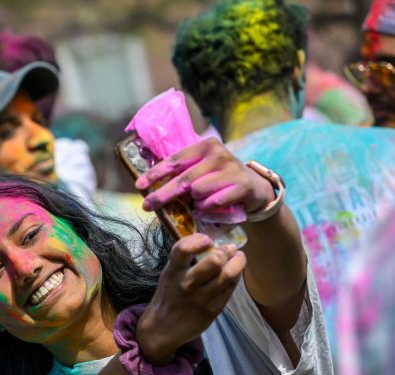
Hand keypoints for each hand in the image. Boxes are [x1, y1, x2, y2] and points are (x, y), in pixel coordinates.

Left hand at [136, 137, 274, 215]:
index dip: (155, 174)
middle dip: (163, 194)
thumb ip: (182, 172)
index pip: (175, 160)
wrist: (254, 188)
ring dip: (194, 203)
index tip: (139, 186)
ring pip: (198, 191)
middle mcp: (219, 154)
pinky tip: (210, 208)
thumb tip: (149, 185)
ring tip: (199, 203)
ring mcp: (232, 169)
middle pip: (183, 179)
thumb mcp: (202, 169)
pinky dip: (207, 209)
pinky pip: (214, 202)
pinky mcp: (242, 185)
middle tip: (148, 206)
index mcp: (205, 146)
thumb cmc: (220, 179)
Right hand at [136, 233, 245, 363]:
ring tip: (238, 257)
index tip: (207, 240)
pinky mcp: (213, 310)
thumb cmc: (167, 298)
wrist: (161, 330)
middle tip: (230, 249)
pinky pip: (230, 289)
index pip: (183, 249)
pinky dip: (236, 277)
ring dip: (238, 262)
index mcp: (173, 272)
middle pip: (215, 261)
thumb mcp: (169, 276)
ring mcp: (201, 298)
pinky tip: (233, 274)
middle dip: (226, 251)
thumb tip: (212, 245)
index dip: (198, 240)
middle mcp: (187, 284)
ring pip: (228, 274)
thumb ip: (186, 262)